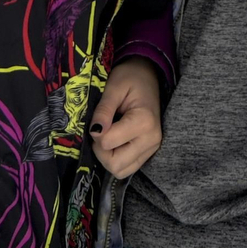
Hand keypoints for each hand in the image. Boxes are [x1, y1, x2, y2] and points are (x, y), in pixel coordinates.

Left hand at [89, 57, 162, 178]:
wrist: (149, 76)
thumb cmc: (131, 77)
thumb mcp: (114, 87)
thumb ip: (103, 110)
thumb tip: (94, 132)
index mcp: (144, 121)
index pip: (108, 143)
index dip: (96, 132)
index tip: (99, 119)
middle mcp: (151, 140)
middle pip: (115, 164)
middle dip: (100, 151)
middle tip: (101, 131)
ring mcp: (152, 148)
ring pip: (120, 171)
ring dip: (108, 158)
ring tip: (108, 136)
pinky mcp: (149, 153)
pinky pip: (127, 168)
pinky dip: (116, 159)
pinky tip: (115, 142)